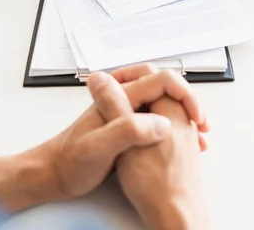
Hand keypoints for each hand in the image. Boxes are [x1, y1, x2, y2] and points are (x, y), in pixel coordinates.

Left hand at [0, 65, 207, 213]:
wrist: (52, 175)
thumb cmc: (69, 163)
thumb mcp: (98, 148)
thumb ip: (127, 130)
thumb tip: (160, 123)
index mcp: (120, 98)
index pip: (163, 79)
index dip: (186, 96)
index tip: (197, 118)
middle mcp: (124, 102)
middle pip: (165, 87)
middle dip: (188, 102)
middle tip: (201, 124)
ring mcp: (125, 115)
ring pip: (162, 103)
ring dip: (182, 115)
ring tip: (198, 135)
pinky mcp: (125, 130)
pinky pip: (155, 119)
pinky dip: (172, 128)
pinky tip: (177, 147)